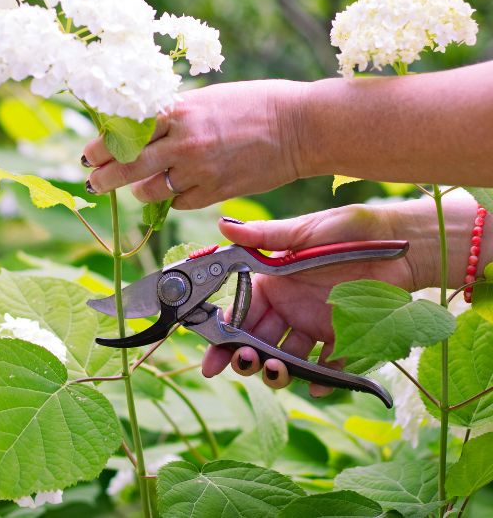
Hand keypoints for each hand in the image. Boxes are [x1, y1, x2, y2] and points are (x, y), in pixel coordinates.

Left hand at [82, 79, 306, 209]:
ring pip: (148, 191)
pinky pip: (178, 202)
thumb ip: (172, 115)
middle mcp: (183, 141)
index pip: (124, 131)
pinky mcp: (214, 191)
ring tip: (140, 185)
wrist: (300, 126)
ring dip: (139, 190)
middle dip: (103, 178)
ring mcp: (198, 169)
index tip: (89, 154)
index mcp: (178, 110)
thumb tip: (137, 128)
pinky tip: (177, 188)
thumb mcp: (205, 99)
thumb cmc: (253, 104)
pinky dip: (173, 198)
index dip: (101, 146)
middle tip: (93, 181)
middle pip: (125, 166)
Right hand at [201, 206, 416, 395]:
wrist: (400, 243)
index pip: (240, 314)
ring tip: (278, 370)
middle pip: (258, 342)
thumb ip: (263, 236)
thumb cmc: (348, 230)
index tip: (211, 359)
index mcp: (273, 284)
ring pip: (288, 358)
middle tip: (247, 362)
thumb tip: (223, 225)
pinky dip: (323, 381)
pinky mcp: (345, 338)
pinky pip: (330, 367)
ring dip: (278, 370)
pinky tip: (318, 387)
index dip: (223, 337)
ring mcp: (315, 325)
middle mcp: (290, 308)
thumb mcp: (303, 231)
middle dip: (246, 358)